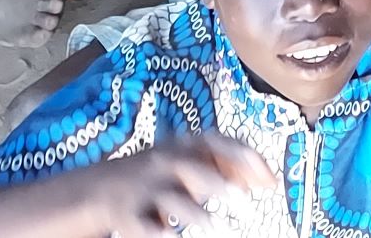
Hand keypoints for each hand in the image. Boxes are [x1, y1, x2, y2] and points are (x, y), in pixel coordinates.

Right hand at [103, 137, 274, 237]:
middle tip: (247, 204)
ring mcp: (147, 190)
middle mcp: (165, 164)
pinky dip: (162, 234)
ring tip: (220, 229)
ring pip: (174, 202)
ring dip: (200, 216)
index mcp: (182, 147)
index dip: (244, 158)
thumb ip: (225, 168)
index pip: (216, 143)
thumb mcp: (190, 164)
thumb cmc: (160, 175)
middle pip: (194, 170)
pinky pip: (148, 227)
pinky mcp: (130, 216)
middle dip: (220, 185)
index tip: (269, 178)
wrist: (101, 188)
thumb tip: (267, 179)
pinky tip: (174, 237)